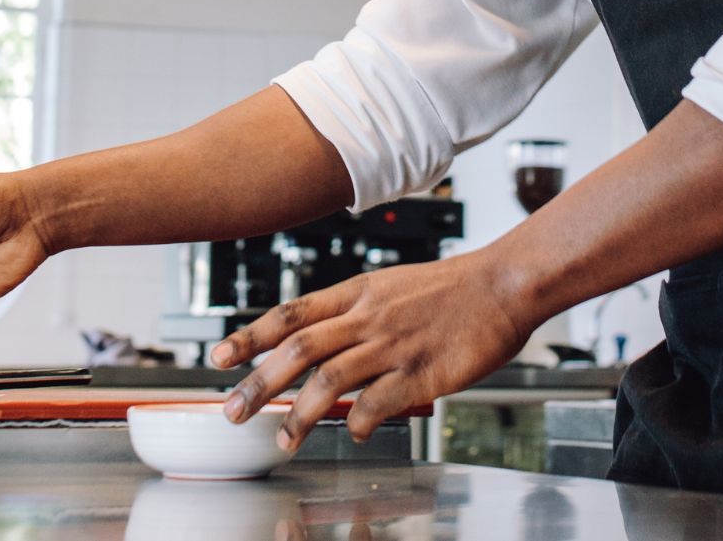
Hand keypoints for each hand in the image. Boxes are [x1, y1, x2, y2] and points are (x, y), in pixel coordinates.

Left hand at [210, 251, 534, 450]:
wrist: (504, 284)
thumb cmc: (452, 289)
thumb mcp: (393, 286)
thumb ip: (356, 314)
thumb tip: (321, 345)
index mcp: (359, 292)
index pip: (291, 314)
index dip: (250, 336)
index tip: (218, 357)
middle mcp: (369, 316)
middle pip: (299, 349)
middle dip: (258, 382)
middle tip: (233, 410)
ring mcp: (394, 344)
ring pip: (330, 379)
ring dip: (298, 413)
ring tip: (283, 438)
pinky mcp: (422, 371)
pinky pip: (377, 402)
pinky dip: (355, 421)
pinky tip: (349, 433)